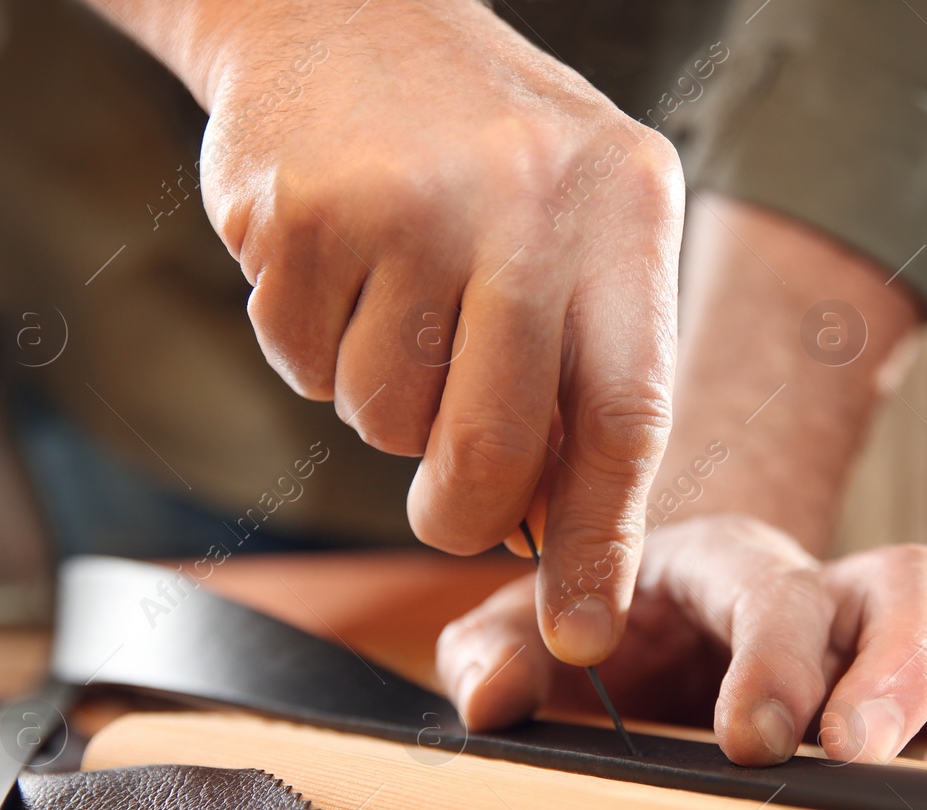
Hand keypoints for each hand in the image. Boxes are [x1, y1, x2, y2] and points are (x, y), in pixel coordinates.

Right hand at [188, 0, 682, 664]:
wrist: (341, 9)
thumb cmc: (478, 149)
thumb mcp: (573, 222)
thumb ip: (582, 367)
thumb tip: (555, 541)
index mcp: (624, 204)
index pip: (627, 414)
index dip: (600, 541)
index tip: (582, 630)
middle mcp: (525, 198)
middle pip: (493, 447)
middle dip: (463, 510)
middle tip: (449, 505)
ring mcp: (406, 203)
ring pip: (385, 423)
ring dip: (384, 401)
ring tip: (394, 299)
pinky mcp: (299, 215)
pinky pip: (303, 368)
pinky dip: (314, 349)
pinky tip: (337, 267)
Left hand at [436, 515, 926, 766]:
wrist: (670, 628)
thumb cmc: (608, 627)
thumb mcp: (531, 628)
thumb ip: (496, 648)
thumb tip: (489, 700)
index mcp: (730, 563)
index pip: (775, 588)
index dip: (776, 659)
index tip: (752, 742)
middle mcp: (829, 588)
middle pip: (915, 585)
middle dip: (901, 672)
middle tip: (863, 758)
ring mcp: (893, 635)